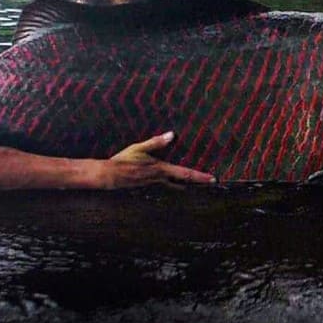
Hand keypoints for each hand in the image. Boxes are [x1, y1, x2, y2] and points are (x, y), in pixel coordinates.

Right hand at [102, 131, 217, 187]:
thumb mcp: (139, 148)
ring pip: (175, 187)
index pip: (185, 174)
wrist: (109, 176)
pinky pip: (165, 188)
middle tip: (210, 182)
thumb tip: (172, 134)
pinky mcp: (148, 187)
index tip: (213, 179)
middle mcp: (160, 180)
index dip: (200, 177)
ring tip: (197, 185)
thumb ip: (156, 142)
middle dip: (197, 183)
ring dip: (187, 186)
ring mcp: (154, 185)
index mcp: (161, 169)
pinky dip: (174, 187)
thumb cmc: (123, 160)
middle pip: (184, 183)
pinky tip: (176, 186)